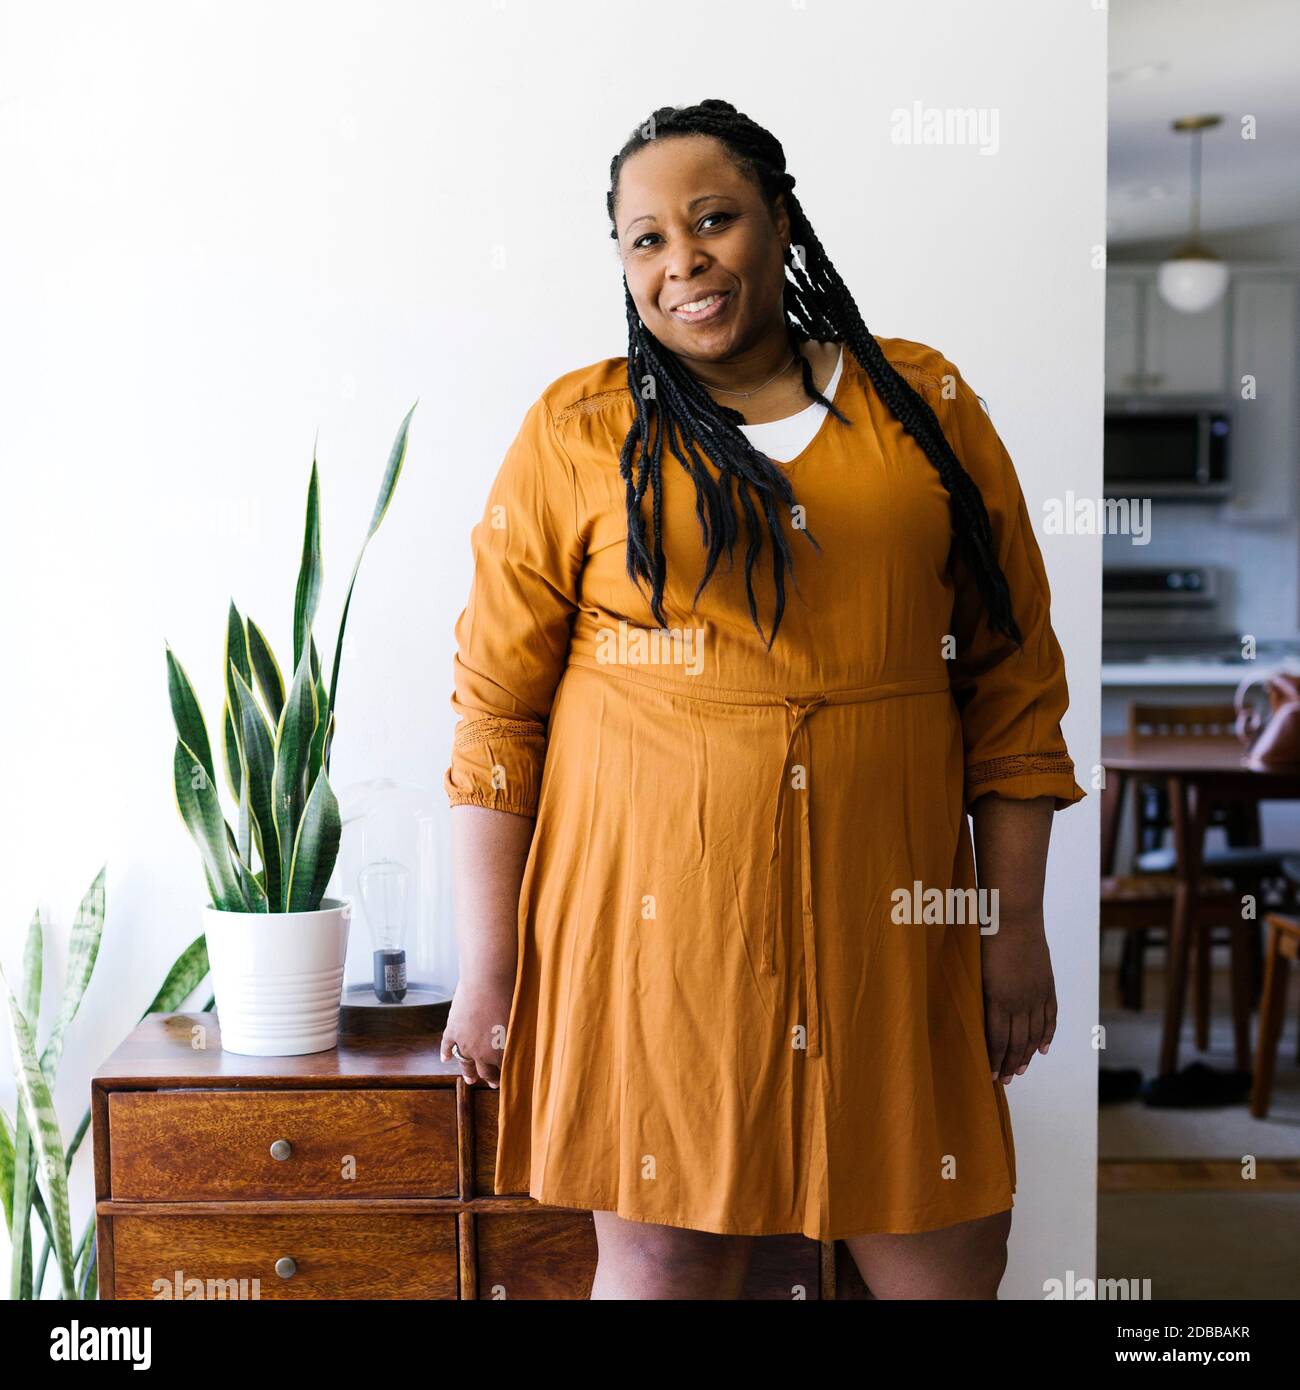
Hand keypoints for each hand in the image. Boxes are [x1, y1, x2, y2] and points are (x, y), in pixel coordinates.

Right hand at [440, 972, 515, 1089]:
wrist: (487, 981)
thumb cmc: (511, 997)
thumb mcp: (522, 1020)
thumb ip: (523, 1036)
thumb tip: (529, 1042)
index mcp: (501, 1052)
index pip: (505, 1071)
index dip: (507, 1076)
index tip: (510, 1080)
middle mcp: (481, 1052)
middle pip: (485, 1071)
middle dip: (490, 1078)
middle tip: (492, 1083)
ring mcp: (464, 1042)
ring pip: (465, 1063)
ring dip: (468, 1072)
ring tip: (470, 1079)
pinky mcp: (452, 1030)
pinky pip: (447, 1046)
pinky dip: (446, 1053)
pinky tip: (446, 1059)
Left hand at [979, 920, 1055, 1084]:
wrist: (1013, 915)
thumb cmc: (984, 937)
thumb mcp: (975, 969)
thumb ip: (979, 995)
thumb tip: (977, 1019)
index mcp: (996, 998)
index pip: (997, 1038)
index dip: (994, 1059)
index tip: (991, 1075)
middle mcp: (1019, 1000)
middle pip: (1017, 1041)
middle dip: (1010, 1063)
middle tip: (1006, 1080)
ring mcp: (1036, 994)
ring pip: (1034, 1034)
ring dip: (1028, 1054)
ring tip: (1021, 1070)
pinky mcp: (1047, 985)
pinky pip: (1050, 1017)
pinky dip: (1047, 1034)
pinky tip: (1043, 1048)